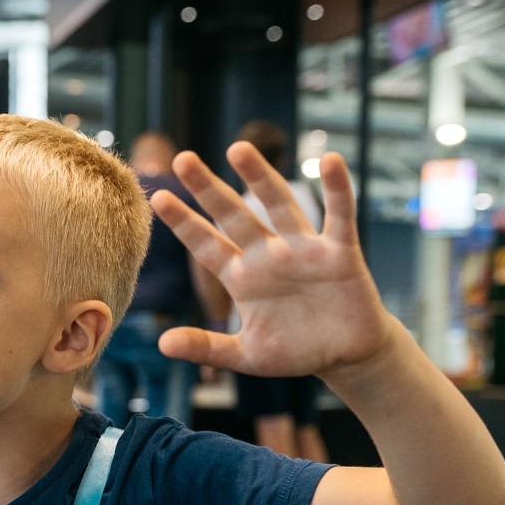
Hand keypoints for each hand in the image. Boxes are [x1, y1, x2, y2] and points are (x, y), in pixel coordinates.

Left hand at [151, 144, 396, 380]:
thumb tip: (163, 345)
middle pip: (234, 216)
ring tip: (238, 148)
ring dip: (260, 177)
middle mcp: (268, 256)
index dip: (184, 223)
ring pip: (280, 206)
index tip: (158, 197)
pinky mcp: (340, 253)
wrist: (346, 356)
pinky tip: (331, 160)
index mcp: (242, 277)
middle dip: (209, 189)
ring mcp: (302, 250)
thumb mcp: (246, 355)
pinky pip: (339, 216)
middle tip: (183, 159)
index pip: (205, 245)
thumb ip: (207, 347)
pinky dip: (338, 188)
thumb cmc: (295, 352)